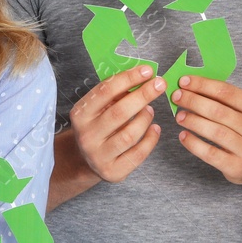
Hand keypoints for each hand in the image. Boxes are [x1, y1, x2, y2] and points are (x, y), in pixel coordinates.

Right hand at [66, 64, 165, 184]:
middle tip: (160, 84)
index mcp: (81, 114)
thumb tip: (143, 77)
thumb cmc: (97, 127)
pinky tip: (155, 128)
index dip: (129, 78)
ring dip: (145, 118)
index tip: (148, 71)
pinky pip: (138, 154)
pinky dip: (151, 139)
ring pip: (130, 134)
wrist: (84, 161)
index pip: (105, 91)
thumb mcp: (98, 108)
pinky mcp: (112, 171)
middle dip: (143, 95)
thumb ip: (115, 94)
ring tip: (151, 110)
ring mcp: (98, 156)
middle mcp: (87, 135)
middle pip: (119, 112)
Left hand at [171, 76, 241, 193]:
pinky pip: (210, 153)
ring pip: (215, 132)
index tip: (184, 81)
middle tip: (177, 97)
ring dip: (193, 121)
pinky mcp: (237, 166)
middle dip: (194, 101)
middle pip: (218, 111)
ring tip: (179, 116)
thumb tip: (192, 86)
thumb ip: (224, 100)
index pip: (227, 92)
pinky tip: (183, 136)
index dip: (202, 85)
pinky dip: (194, 144)